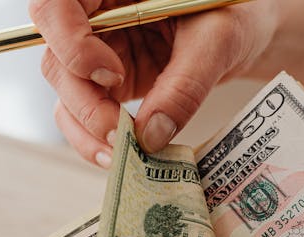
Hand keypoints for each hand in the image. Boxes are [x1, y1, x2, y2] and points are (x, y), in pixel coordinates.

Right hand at [28, 0, 278, 164]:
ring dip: (87, 128)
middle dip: (84, 103)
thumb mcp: (219, 39)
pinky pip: (85, 111)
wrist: (247, 29)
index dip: (70, 43)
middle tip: (121, 134)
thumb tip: (150, 135)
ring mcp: (96, 49)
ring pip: (66, 91)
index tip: (112, 75)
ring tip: (121, 155)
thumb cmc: (234, 13)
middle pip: (57, 57)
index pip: (56, 6)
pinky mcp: (106, 81)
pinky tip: (121, 155)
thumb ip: (185, 84)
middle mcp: (94, 14)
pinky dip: (97, 137)